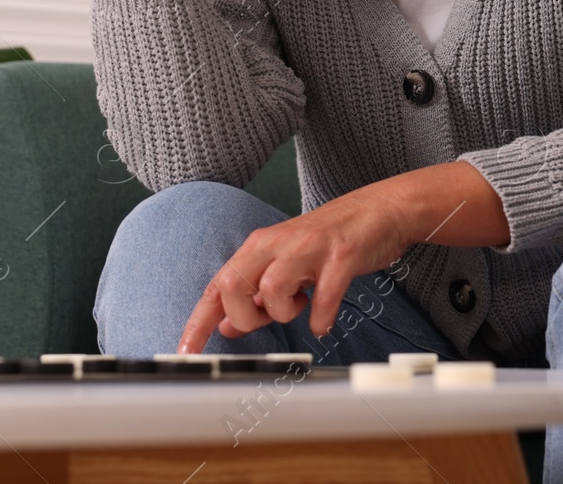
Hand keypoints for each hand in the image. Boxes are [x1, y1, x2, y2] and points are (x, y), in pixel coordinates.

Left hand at [176, 183, 413, 353]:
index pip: (217, 286)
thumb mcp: (284, 264)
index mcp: (259, 246)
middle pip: (234, 283)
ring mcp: (309, 248)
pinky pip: (323, 295)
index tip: (184, 352)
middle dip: (245, 316)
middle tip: (269, 318)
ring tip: (300, 307)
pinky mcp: (341, 256)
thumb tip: (225, 326)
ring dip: (283, 312)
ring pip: (271, 288)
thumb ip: (254, 296)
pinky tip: (323, 322)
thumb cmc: (328, 241)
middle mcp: (278, 243)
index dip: (198, 322)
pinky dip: (320, 318)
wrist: (378, 209)